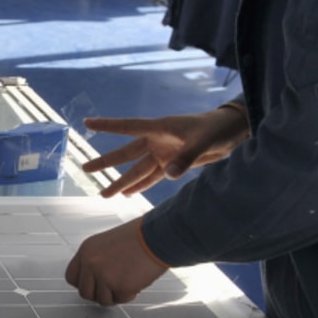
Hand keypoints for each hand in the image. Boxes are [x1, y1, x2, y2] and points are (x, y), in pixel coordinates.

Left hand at [65, 217, 167, 305]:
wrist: (155, 237)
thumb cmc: (137, 237)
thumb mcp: (105, 244)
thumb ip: (95, 260)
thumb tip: (93, 280)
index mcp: (86, 251)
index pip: (71, 277)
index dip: (84, 284)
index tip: (94, 285)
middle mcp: (90, 263)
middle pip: (84, 292)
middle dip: (99, 293)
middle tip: (112, 288)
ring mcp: (103, 276)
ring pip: (102, 300)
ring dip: (114, 296)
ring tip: (126, 283)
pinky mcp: (119, 286)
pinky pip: (120, 300)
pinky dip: (128, 295)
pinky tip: (135, 283)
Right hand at [83, 106, 248, 198]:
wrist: (232, 132)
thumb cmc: (216, 129)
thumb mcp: (203, 141)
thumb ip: (186, 157)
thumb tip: (168, 174)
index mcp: (159, 128)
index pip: (127, 126)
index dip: (107, 125)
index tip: (87, 123)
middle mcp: (156, 141)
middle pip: (126, 153)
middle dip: (106, 162)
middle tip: (85, 168)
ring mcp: (163, 153)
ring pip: (137, 170)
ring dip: (122, 182)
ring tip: (104, 193)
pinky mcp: (172, 164)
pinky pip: (152, 177)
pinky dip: (141, 186)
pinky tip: (128, 193)